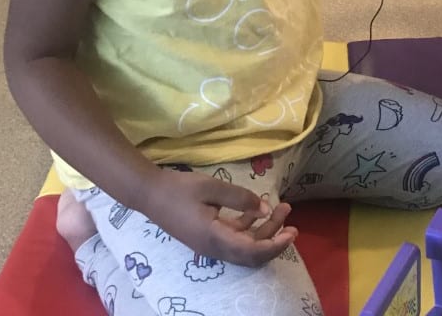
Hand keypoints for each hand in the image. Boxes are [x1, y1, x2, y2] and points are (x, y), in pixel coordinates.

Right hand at [142, 168, 296, 266]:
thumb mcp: (212, 188)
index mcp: (215, 239)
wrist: (149, 193)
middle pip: (252, 253)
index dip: (275, 245)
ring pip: (244, 245)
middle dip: (274, 238)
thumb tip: (265, 210)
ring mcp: (210, 244)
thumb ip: (240, 198)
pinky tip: (258, 208)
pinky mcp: (207, 236)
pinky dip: (249, 226)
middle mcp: (214, 248)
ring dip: (264, 230)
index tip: (292, 232)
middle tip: (292, 221)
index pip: (253, 252)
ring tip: (281, 208)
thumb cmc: (179, 189)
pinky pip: (234, 237)